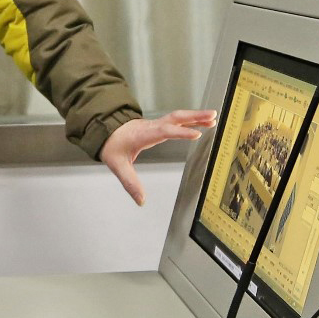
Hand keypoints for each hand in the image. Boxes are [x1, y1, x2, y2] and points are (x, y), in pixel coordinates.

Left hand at [101, 109, 217, 205]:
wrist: (105, 131)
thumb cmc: (112, 146)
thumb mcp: (117, 166)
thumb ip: (130, 183)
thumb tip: (141, 201)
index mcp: (144, 135)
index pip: (164, 132)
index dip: (181, 133)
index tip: (197, 134)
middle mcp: (152, 126)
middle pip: (176, 118)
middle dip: (194, 117)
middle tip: (212, 116)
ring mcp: (156, 124)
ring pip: (178, 117)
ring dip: (195, 116)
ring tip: (213, 118)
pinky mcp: (158, 125)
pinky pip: (176, 120)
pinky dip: (190, 120)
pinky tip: (202, 123)